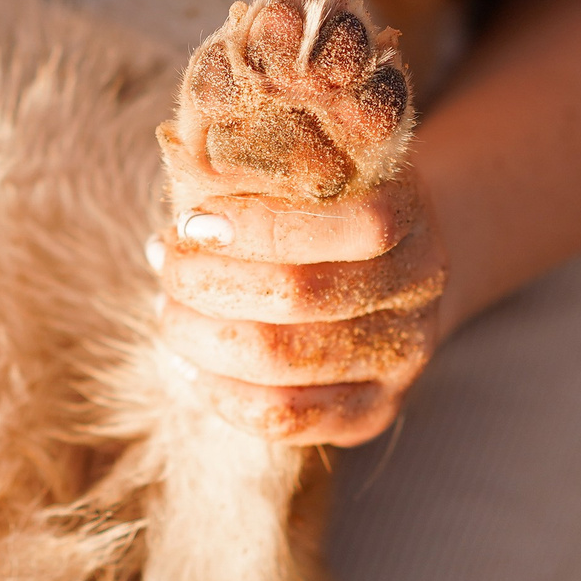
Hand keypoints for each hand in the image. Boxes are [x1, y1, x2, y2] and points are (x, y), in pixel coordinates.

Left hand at [150, 163, 449, 446]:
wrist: (394, 266)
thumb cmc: (326, 203)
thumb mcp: (313, 162)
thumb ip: (262, 162)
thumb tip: (183, 174)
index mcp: (407, 215)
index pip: (352, 225)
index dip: (259, 225)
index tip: (193, 221)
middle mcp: (416, 290)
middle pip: (299, 294)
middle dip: (206, 279)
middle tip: (164, 259)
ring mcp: (401, 358)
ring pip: (281, 363)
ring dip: (199, 335)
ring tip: (166, 308)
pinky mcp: (374, 411)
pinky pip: (285, 418)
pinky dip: (219, 392)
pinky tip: (186, 363)